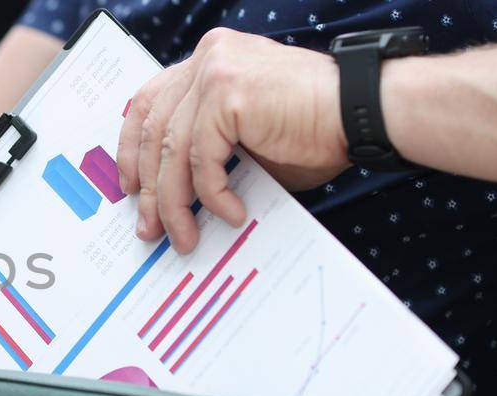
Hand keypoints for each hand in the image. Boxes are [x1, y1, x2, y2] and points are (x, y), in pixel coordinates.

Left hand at [117, 28, 349, 253]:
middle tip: (148, 227)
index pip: (150, 103)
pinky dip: (212, 193)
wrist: (366, 109)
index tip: (130, 186)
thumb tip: (173, 198)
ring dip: (174, 202)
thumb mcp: (248, 137)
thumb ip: (208, 151)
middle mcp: (207, 57)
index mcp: (209, 59)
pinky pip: (202, 158)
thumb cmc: (317, 126)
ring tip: (184, 236)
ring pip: (173, 150)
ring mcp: (215, 71)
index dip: (133, 148)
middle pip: (154, 130)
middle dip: (149, 187)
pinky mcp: (227, 93)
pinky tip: (229, 214)